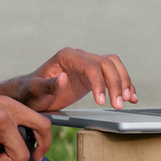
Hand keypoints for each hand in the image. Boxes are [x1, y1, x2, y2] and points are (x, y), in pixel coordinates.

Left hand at [0, 47, 136, 111]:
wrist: (31, 95)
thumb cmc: (30, 92)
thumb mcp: (36, 91)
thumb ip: (48, 85)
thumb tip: (63, 77)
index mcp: (66, 56)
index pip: (91, 65)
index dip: (99, 82)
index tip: (101, 101)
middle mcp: (79, 57)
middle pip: (106, 64)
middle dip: (115, 84)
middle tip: (118, 105)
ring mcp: (87, 65)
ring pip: (113, 66)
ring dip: (123, 82)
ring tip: (128, 100)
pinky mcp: (92, 75)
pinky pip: (113, 74)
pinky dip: (123, 84)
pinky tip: (130, 97)